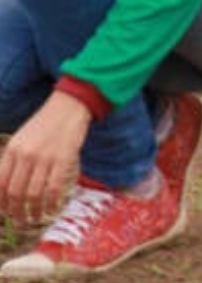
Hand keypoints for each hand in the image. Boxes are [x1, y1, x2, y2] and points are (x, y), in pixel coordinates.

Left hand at [0, 92, 91, 224]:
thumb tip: (7, 187)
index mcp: (12, 150)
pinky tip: (52, 209)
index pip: (0, 183)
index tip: (4, 214)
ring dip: (33, 211)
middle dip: (16, 212)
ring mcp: (45, 157)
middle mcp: (26, 155)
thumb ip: (13, 160)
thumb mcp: (21, 139)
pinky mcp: (64, 159)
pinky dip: (52, 202)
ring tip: (35, 218)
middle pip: (16, 192)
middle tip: (19, 222)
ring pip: (34, 194)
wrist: (69, 106)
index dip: (1, 202)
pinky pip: (54, 187)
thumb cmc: (45, 124)